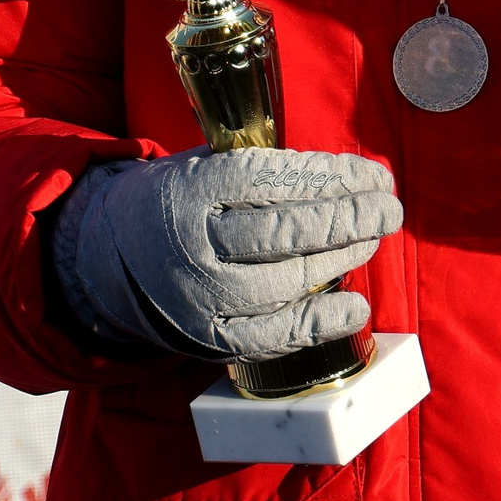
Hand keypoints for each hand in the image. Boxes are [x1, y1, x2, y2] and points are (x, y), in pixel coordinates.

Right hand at [52, 147, 401, 361]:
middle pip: (285, 233)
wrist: (109, 257)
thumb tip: (349, 177)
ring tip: (374, 238)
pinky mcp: (211, 337)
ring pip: (287, 281)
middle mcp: (197, 244)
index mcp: (194, 189)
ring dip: (342, 260)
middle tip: (390, 208)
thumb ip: (265, 169)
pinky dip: (321, 322)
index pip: (275, 180)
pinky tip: (356, 305)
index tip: (373, 174)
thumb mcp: (205, 164)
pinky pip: (274, 334)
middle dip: (349, 218)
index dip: (332, 177)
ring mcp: (203, 296)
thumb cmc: (180, 201)